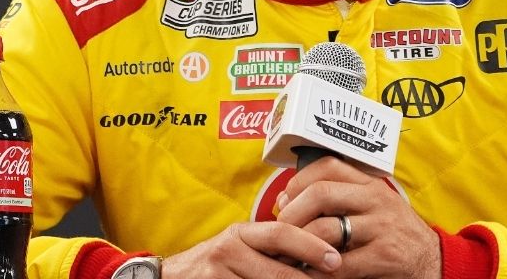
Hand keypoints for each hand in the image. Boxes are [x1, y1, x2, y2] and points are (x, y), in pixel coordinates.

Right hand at [161, 220, 341, 278]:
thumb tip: (315, 255)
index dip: (311, 245)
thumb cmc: (214, 264)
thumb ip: (268, 248)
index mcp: (240, 233)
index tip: (336, 259)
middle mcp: (228, 249)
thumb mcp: (238, 248)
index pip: (281, 233)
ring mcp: (218, 274)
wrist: (170, 278)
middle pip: (277, 269)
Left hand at [274, 157, 440, 278]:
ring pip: (326, 228)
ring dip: (300, 243)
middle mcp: (376, 200)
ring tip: (290, 253)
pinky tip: (310, 272)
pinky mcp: (384, 256)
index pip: (328, 166)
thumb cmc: (392, 233)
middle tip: (281, 229)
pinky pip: (340, 264)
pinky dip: (318, 270)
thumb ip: (337, 198)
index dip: (298, 181)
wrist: (432, 261)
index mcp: (370, 184)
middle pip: (321, 193)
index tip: (285, 200)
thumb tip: (286, 199)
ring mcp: (382, 228)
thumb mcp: (371, 205)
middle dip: (293, 213)